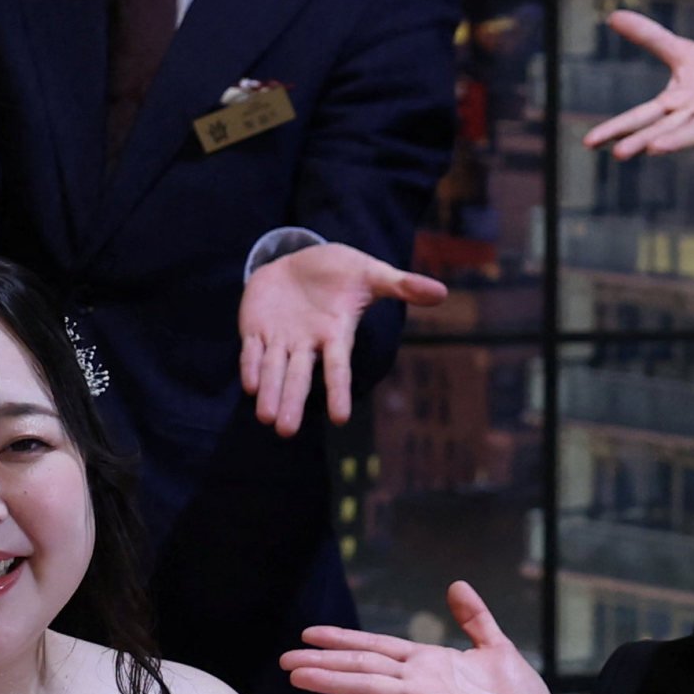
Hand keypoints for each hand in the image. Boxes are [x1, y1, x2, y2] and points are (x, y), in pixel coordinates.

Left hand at [238, 241, 449, 435]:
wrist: (299, 262)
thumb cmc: (340, 272)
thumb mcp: (371, 273)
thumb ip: (402, 285)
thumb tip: (443, 292)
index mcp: (335, 335)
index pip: (338, 367)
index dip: (338, 390)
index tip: (340, 418)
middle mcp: (307, 344)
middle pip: (299, 377)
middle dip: (292, 402)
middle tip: (285, 431)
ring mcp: (281, 339)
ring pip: (273, 370)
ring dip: (269, 393)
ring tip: (266, 419)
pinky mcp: (256, 329)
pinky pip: (252, 351)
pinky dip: (251, 366)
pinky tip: (250, 386)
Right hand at [278, 578, 554, 693]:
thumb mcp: (496, 646)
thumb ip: (474, 618)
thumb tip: (457, 585)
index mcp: (428, 663)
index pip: (377, 647)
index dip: (344, 639)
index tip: (310, 633)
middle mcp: (418, 682)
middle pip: (363, 666)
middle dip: (324, 661)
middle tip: (285, 659)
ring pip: (369, 688)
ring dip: (333, 681)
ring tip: (298, 675)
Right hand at [587, 11, 693, 158]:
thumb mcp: (682, 53)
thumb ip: (649, 37)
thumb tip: (613, 15)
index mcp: (677, 103)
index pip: (642, 117)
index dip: (616, 128)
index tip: (589, 143)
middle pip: (666, 128)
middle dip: (643, 140)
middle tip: (620, 154)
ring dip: (678, 141)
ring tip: (655, 151)